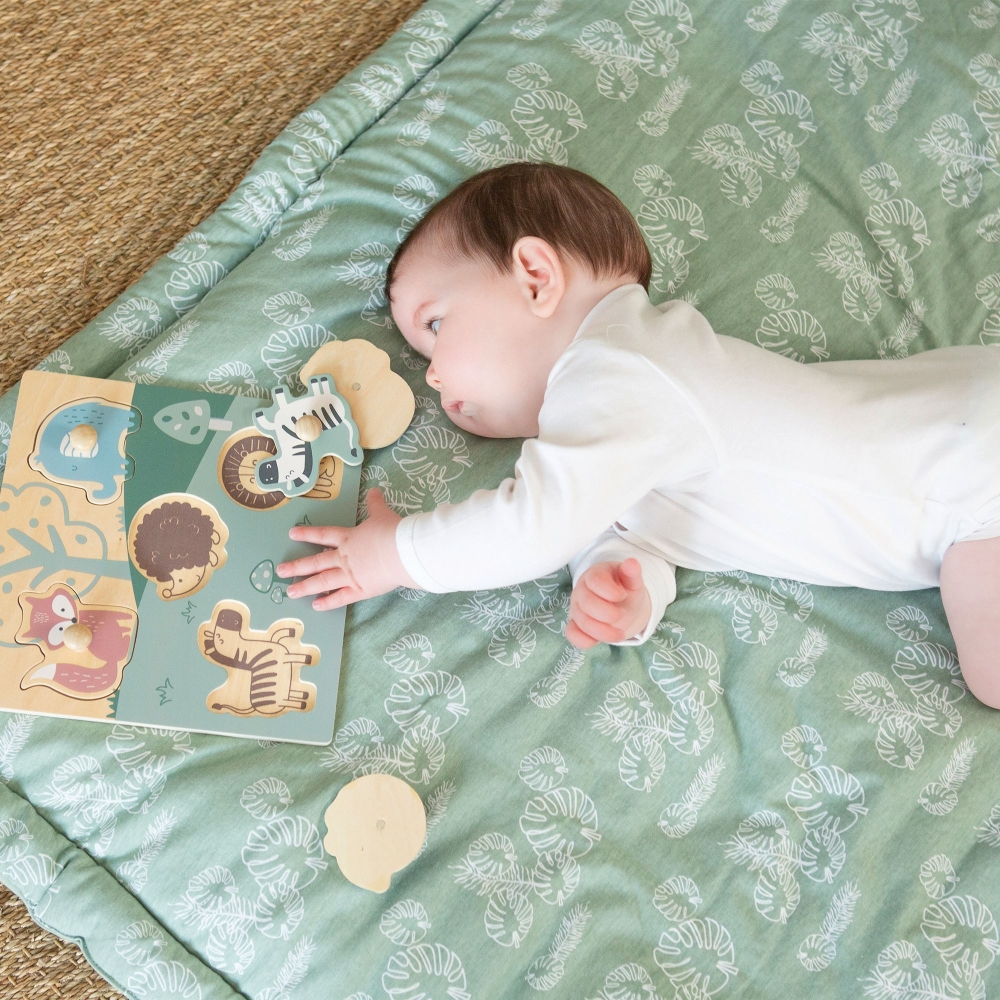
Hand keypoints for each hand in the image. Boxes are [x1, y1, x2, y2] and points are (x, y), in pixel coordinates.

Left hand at [276, 489, 418, 610]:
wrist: (403, 552)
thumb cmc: (393, 532)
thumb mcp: (383, 514)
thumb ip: (376, 504)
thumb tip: (374, 490)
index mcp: (348, 538)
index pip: (323, 535)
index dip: (307, 534)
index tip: (292, 534)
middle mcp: (344, 557)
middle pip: (315, 562)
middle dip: (297, 566)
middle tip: (280, 571)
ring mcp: (349, 575)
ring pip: (322, 582)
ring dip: (305, 587)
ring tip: (290, 592)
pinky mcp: (360, 589)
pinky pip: (340, 598)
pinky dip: (328, 602)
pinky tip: (316, 606)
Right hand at [566, 558, 651, 648]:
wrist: (620, 606)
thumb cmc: (624, 590)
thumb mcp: (632, 582)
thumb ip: (632, 573)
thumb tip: (632, 563)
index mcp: (595, 575)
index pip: (595, 580)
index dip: (610, 591)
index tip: (622, 595)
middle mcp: (582, 590)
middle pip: (586, 602)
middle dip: (607, 613)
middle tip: (621, 615)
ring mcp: (576, 608)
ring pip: (581, 621)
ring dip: (603, 631)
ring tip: (620, 633)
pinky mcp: (575, 625)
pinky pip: (573, 634)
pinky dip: (585, 640)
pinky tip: (600, 639)